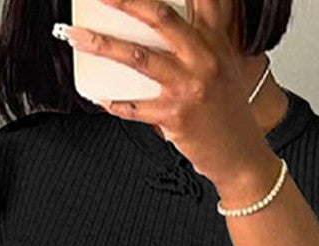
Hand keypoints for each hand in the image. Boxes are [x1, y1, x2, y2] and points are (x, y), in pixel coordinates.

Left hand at [59, 0, 267, 188]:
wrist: (241, 156)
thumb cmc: (228, 113)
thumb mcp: (223, 66)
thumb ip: (201, 38)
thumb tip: (161, 21)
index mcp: (214, 41)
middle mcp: (203, 59)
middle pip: (160, 17)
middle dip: (125, 1)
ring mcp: (189, 87)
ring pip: (138, 57)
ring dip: (102, 45)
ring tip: (77, 37)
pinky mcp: (176, 117)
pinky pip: (135, 107)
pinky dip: (114, 102)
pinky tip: (99, 96)